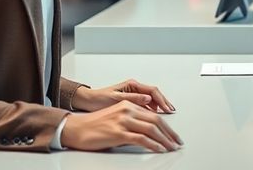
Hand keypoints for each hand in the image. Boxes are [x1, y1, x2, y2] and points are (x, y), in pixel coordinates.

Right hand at [60, 101, 182, 152]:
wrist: (76, 129)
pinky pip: (141, 139)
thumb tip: (147, 134)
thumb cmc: (93, 125)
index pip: (153, 115)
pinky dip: (153, 145)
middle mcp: (127, 110)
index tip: (173, 135)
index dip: (166, 126)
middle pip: (156, 121)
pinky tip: (159, 149)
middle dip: (169, 133)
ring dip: (164, 140)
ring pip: (151, 129)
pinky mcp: (119, 132)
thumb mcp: (115, 117)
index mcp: (127, 104)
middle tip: (177, 142)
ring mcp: (123, 121)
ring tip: (171, 147)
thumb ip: (132, 121)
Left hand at [72, 79, 175, 113]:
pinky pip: (146, 104)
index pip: (153, 91)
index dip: (162, 100)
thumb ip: (132, 98)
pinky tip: (155, 117)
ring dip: (160, 107)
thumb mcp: (116, 99)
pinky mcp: (131, 101)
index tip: (167, 109)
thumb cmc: (99, 99)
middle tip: (172, 111)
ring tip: (166, 116)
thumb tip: (148, 98)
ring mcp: (134, 94)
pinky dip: (152, 110)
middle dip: (164, 103)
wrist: (89, 101)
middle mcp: (134, 88)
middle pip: (155, 94)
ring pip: (152, 99)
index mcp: (132, 85)